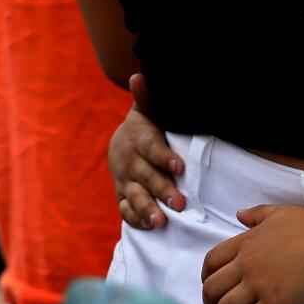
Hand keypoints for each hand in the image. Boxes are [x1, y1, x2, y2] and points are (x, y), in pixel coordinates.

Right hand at [110, 73, 184, 229]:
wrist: (123, 144)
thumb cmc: (146, 127)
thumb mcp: (147, 111)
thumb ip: (147, 98)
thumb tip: (139, 76)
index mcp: (138, 139)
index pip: (150, 148)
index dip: (163, 157)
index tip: (180, 166)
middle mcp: (129, 162)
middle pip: (145, 177)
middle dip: (162, 190)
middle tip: (180, 204)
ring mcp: (125, 181)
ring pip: (134, 197)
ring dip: (147, 209)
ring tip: (161, 222)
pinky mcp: (123, 197)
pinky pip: (126, 211)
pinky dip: (136, 219)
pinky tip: (150, 227)